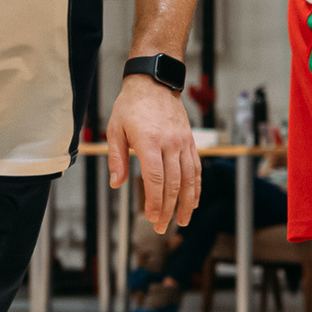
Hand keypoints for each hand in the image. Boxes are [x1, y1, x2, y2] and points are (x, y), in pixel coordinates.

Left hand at [106, 72, 201, 233]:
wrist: (154, 83)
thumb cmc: (131, 106)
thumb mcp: (115, 129)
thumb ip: (116, 158)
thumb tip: (116, 184)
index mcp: (149, 141)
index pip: (155, 178)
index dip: (154, 201)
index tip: (151, 218)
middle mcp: (169, 143)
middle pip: (172, 183)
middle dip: (167, 209)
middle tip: (161, 228)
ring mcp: (183, 142)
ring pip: (189, 179)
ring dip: (187, 203)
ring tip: (182, 222)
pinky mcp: (190, 142)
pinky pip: (196, 168)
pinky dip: (196, 188)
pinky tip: (193, 201)